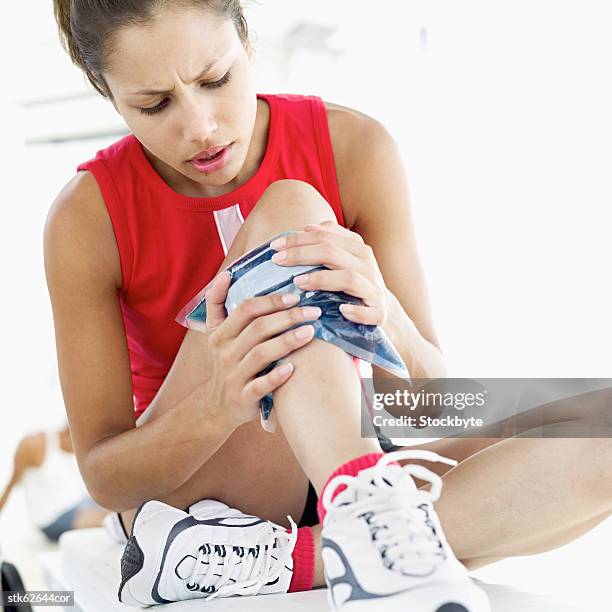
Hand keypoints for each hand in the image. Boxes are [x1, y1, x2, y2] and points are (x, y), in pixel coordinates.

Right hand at [202, 272, 321, 428]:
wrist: (216, 407)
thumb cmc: (226, 362)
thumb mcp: (215, 333)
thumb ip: (217, 303)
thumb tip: (225, 274)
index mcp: (220, 334)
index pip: (246, 309)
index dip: (271, 301)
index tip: (295, 296)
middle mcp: (225, 352)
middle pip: (258, 328)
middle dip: (287, 317)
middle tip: (313, 311)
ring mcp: (234, 375)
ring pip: (261, 354)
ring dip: (287, 342)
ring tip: (311, 332)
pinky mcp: (243, 397)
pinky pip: (261, 386)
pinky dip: (277, 377)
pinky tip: (294, 368)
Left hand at [270, 220, 388, 325]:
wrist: (384, 310)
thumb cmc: (355, 283)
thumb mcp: (344, 258)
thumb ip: (329, 241)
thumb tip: (307, 227)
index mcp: (357, 248)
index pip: (325, 236)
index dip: (298, 239)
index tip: (274, 246)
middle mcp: (367, 264)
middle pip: (332, 252)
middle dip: (302, 254)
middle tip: (278, 260)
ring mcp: (374, 288)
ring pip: (349, 278)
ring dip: (322, 280)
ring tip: (299, 282)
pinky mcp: (380, 313)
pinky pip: (371, 312)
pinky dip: (357, 311)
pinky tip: (342, 310)